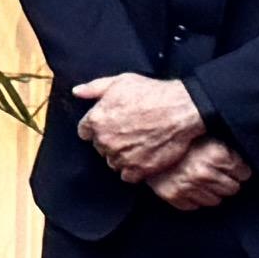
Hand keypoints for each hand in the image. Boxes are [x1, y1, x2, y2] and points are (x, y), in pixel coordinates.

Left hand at [72, 72, 211, 182]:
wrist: (181, 110)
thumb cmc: (152, 93)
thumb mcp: (120, 82)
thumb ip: (94, 88)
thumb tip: (77, 92)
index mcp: (96, 120)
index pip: (85, 132)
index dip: (97, 128)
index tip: (109, 126)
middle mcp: (105, 140)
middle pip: (100, 147)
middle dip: (110, 141)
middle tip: (128, 133)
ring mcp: (121, 156)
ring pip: (113, 162)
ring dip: (121, 156)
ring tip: (137, 145)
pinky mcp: (138, 169)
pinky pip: (127, 176)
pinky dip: (133, 170)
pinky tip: (143, 158)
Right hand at [156, 135, 254, 212]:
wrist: (145, 141)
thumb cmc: (179, 137)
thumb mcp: (208, 134)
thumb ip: (228, 146)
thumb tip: (249, 155)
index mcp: (217, 155)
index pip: (244, 173)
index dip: (239, 168)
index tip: (231, 166)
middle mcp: (204, 172)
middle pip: (232, 189)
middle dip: (227, 181)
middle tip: (217, 173)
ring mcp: (188, 186)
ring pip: (215, 200)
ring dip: (211, 191)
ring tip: (202, 179)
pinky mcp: (174, 196)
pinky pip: (194, 206)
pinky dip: (194, 198)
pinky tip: (190, 185)